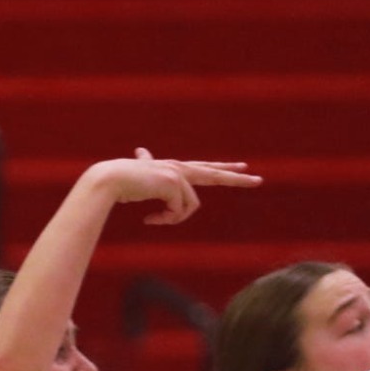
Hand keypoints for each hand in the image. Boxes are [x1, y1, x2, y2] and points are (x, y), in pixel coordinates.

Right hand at [88, 149, 260, 225]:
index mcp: (175, 169)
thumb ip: (146, 164)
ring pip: (190, 207)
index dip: (224, 168)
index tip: (243, 167)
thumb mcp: (141, 177)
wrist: (110, 179)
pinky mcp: (174, 184)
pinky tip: (148, 219)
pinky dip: (165, 220)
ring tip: (153, 220)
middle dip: (237, 178)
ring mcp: (178, 174)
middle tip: (259, 180)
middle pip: (215, 174)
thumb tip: (140, 150)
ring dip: (172, 219)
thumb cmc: (121, 181)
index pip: (205, 168)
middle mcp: (180, 168)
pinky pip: (178, 212)